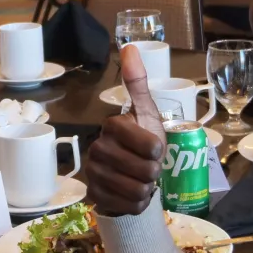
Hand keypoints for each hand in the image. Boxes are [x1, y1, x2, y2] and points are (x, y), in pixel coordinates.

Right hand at [83, 45, 165, 215]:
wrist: (127, 173)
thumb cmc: (141, 141)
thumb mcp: (146, 112)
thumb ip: (137, 83)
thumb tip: (130, 47)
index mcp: (113, 126)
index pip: (150, 145)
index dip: (158, 150)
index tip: (155, 148)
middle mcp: (98, 148)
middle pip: (146, 170)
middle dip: (154, 171)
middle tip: (148, 167)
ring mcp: (94, 173)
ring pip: (138, 190)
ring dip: (147, 188)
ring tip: (141, 179)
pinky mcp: (95, 195)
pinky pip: (130, 206)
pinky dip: (138, 203)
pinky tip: (131, 192)